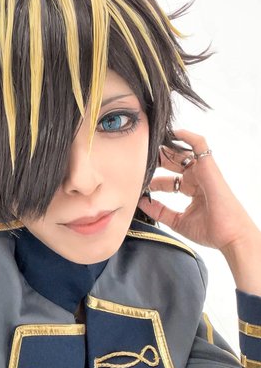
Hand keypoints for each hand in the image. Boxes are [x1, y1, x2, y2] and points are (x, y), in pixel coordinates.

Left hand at [137, 128, 258, 251]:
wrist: (230, 236)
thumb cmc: (210, 231)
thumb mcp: (177, 221)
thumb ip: (159, 211)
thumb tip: (140, 203)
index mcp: (193, 191)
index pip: (169, 181)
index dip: (153, 181)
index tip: (138, 184)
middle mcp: (198, 179)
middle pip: (173, 164)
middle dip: (156, 162)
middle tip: (139, 163)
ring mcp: (203, 171)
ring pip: (182, 152)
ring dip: (165, 148)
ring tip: (149, 145)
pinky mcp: (208, 166)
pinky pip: (199, 144)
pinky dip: (187, 136)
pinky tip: (172, 132)